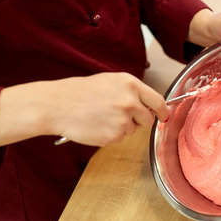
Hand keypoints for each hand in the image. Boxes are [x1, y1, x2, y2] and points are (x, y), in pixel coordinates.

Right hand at [0, 72, 169, 147]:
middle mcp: (130, 102)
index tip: (163, 116)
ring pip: (133, 130)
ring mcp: (122, 120)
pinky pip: (119, 138)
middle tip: (119, 115)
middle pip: (147, 119)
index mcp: (130, 84)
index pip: (158, 101)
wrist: (57, 105)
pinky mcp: (113, 136)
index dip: (162, 111)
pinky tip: (96, 125)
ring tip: (101, 117)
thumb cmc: (80, 92)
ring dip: (122, 127)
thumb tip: (148, 104)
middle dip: (138, 120)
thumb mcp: (110, 81)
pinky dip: (110, 134)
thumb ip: (131, 91)